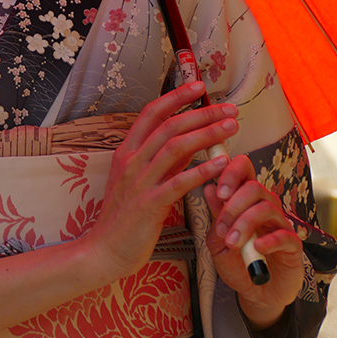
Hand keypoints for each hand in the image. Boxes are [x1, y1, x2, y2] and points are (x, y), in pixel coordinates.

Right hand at [83, 81, 234, 280]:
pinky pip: (179, 181)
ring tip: (231, 128)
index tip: (199, 86)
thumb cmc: (125, 217)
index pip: (151, 113)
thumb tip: (191, 140)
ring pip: (176, 147)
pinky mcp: (149, 205)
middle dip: (202, 113)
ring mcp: (139, 182)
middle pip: (169, 126)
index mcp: (126, 152)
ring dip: (207, 134)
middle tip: (229, 108)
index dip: (176, 97)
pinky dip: (202, 170)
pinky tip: (222, 163)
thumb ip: (164, 160)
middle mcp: (131, 161)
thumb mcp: (139, 181)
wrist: (105, 251)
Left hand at [202, 156, 306, 321]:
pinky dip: (267, 240)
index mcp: (246, 201)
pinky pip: (283, 235)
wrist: (257, 293)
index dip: (231, 173)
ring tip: (232, 244)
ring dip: (244, 224)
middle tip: (221, 228)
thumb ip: (215, 217)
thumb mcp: (218, 241)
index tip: (218, 191)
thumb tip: (209, 188)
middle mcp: (266, 207)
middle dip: (233, 206)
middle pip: (255, 187)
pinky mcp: (292, 245)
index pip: (245, 170)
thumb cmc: (237, 263)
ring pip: (266, 208)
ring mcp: (281, 224)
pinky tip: (256, 248)